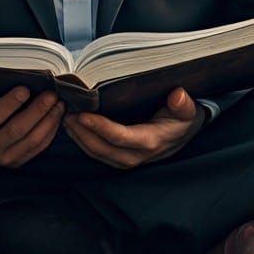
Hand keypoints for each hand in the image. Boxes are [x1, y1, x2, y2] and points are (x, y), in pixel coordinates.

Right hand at [0, 83, 64, 167]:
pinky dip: (50, 132)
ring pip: (31, 140)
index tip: (25, 89)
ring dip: (48, 121)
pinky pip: (37, 148)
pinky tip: (57, 117)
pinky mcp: (16, 162)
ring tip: (58, 104)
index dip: (10, 103)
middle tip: (50, 95)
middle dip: (37, 111)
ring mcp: (4, 158)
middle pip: (18, 129)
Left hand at [62, 87, 206, 169]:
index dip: (100, 127)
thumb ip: (183, 104)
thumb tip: (178, 95)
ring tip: (65, 118)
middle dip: (81, 132)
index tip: (83, 114)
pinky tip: (73, 126)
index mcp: (150, 141)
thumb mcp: (187, 110)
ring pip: (97, 153)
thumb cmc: (182, 118)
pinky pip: (98, 153)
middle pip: (102, 148)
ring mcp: (127, 159)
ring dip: (79, 137)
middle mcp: (136, 155)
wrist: (185, 134)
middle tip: (66, 113)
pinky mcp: (120, 157)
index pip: (120, 137)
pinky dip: (83, 141)